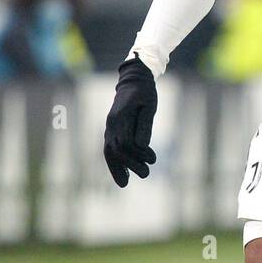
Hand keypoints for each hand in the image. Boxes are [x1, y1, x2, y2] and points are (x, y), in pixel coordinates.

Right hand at [103, 56, 157, 187]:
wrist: (134, 79)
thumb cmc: (145, 92)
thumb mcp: (149, 106)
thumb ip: (145, 125)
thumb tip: (142, 146)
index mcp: (119, 117)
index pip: (124, 142)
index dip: (138, 154)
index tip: (153, 160)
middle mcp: (111, 124)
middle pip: (114, 150)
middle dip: (128, 165)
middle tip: (146, 175)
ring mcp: (110, 127)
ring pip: (108, 152)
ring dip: (116, 168)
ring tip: (124, 183)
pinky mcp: (113, 129)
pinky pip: (110, 148)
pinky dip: (114, 162)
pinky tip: (122, 173)